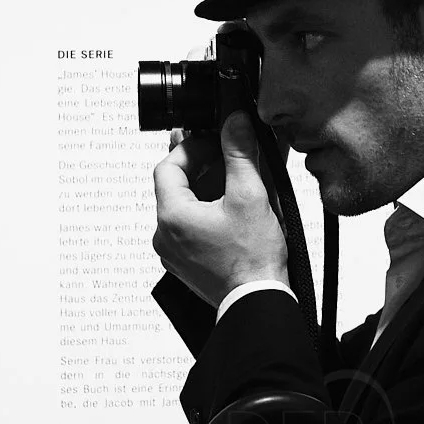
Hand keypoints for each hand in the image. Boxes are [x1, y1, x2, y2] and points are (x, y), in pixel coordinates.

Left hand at [153, 113, 289, 307]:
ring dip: (207, 191)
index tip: (216, 143)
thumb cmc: (253, 260)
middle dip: (203, 168)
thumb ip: (239, 153)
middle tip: (229, 158)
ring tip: (237, 184)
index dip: (192, 148)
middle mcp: (165, 235)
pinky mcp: (186, 264)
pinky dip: (207, 213)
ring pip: (184, 208)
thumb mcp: (249, 196)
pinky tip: (232, 210)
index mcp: (172, 216)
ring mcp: (174, 252)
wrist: (257, 301)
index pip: (169, 165)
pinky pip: (190, 229)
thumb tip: (235, 122)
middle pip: (176, 186)